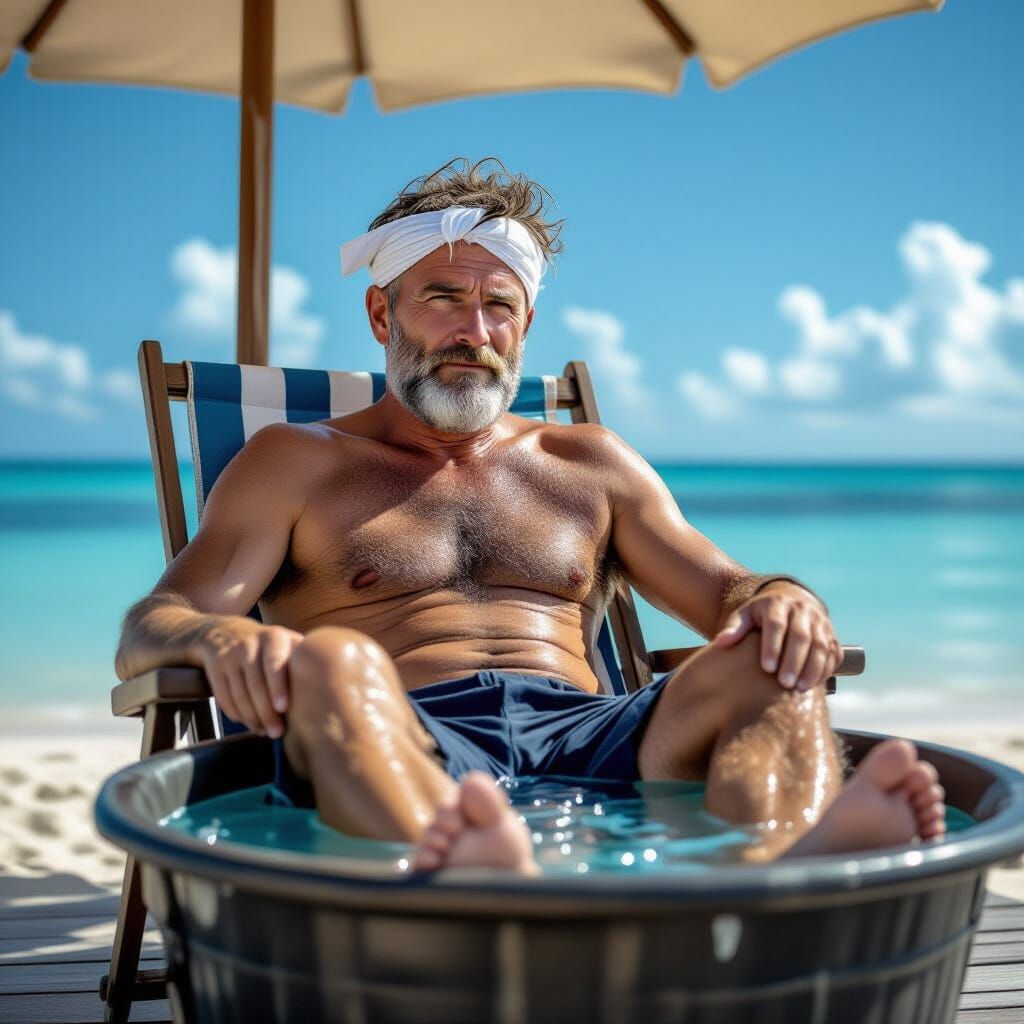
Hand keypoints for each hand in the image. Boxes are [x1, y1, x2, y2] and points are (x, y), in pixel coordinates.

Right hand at [197, 619, 303, 736]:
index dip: (278, 686)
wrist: (228, 632)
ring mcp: (230, 656)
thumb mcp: (288, 642)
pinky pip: (224, 697)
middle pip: (256, 684)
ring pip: (239, 694)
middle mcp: (249, 644)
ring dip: (252, 717)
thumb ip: (304, 659)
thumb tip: (330, 686)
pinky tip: (249, 723)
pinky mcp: (215, 668)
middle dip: (266, 712)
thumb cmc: (270, 646)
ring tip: (265, 731)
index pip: (274, 663)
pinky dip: (237, 714)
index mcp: (273, 637)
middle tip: (277, 732)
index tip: (283, 708)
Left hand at [712, 584, 840, 691]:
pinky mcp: (831, 634)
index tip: (767, 668)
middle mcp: (802, 610)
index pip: (776, 624)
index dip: (773, 646)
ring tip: (800, 688)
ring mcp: (819, 621)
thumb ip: (734, 628)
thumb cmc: (760, 614)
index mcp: (777, 604)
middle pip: (801, 636)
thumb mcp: (745, 615)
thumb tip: (720, 642)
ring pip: (821, 644)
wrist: (789, 600)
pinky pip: (833, 651)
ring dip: (813, 667)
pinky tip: (815, 684)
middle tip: (785, 683)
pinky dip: (827, 668)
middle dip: (794, 661)